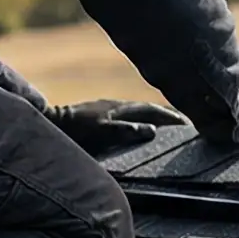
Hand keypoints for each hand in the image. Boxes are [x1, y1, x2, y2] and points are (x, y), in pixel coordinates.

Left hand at [47, 98, 187, 153]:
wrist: (50, 123)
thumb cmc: (76, 130)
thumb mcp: (103, 132)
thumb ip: (127, 130)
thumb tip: (152, 130)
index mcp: (121, 108)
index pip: (153, 110)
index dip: (171, 117)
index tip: (188, 123)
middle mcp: (117, 106)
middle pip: (148, 109)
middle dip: (167, 115)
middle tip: (184, 123)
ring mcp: (108, 109)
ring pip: (138, 112)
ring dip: (154, 117)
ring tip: (167, 126)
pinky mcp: (99, 115)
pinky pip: (127, 116)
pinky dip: (140, 121)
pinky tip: (138, 128)